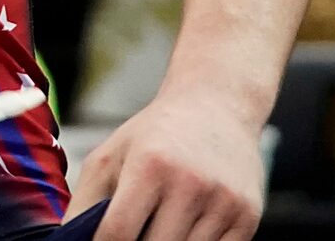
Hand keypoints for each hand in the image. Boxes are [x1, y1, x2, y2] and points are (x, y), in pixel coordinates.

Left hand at [71, 89, 264, 240]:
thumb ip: (85, 201)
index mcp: (150, 164)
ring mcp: (224, 202)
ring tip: (157, 227)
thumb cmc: (154, 135)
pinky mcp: (248, 216)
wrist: (217, 106)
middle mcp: (190, 182)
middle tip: (130, 235)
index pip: (119, 232)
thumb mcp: (111, 154)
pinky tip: (184, 231)